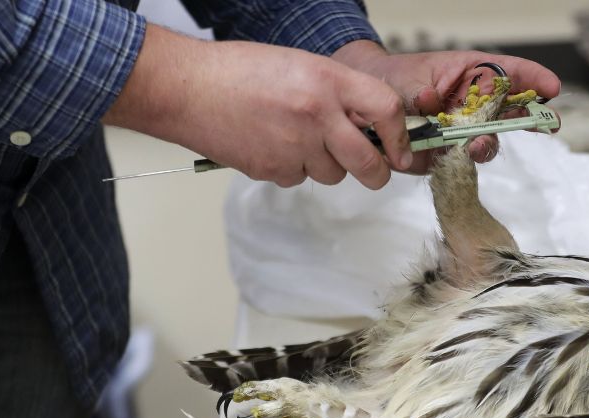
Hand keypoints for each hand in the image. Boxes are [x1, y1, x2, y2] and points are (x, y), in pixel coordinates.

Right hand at [104, 25, 411, 188]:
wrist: (187, 88)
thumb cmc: (240, 72)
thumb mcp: (302, 66)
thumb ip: (338, 94)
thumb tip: (369, 124)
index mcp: (328, 81)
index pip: (386, 110)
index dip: (400, 137)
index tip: (401, 150)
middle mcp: (317, 115)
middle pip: (368, 163)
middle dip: (377, 172)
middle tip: (375, 170)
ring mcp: (294, 146)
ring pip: (332, 174)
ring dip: (325, 164)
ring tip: (297, 138)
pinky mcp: (273, 170)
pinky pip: (298, 179)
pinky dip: (292, 168)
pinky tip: (271, 145)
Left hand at [332, 41, 560, 171]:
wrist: (364, 108)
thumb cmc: (394, 81)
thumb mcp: (411, 77)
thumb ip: (425, 91)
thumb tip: (431, 101)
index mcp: (470, 75)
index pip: (508, 72)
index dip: (532, 79)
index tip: (551, 87)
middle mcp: (472, 105)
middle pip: (508, 111)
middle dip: (525, 118)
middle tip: (539, 122)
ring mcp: (461, 132)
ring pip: (487, 141)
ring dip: (487, 143)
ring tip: (477, 143)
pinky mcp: (446, 157)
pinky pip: (462, 163)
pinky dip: (462, 163)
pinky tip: (459, 158)